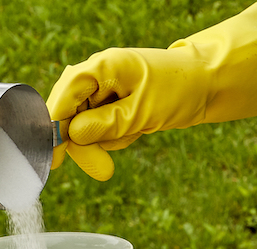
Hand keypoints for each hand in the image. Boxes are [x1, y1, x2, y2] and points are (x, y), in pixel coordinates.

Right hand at [45, 0, 256, 180]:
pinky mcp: (111, 103)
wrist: (206, 85)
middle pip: (68, 116)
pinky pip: (99, 128)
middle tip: (103, 173)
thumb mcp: (142, 111)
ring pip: (83, 127)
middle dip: (84, 145)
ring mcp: (102, 90)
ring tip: (134, 137)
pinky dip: (115, 137)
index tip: (50, 158)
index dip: (52, 129)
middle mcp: (96, 76)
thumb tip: (72, 135)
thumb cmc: (179, 90)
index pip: (61, 99)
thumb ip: (105, 124)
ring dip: (103, 142)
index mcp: (100, 68)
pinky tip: (135, 132)